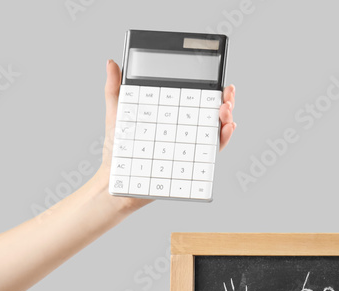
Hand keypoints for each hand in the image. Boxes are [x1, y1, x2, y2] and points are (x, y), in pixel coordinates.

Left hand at [94, 61, 237, 210]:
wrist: (115, 181)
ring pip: (214, 132)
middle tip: (227, 96)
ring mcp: (187, 149)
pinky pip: (210, 153)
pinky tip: (225, 129)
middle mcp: (182, 133)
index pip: (195, 102)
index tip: (219, 84)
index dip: (210, 92)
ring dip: (226, 119)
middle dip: (224, 103)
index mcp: (170, 119)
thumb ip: (115, 89)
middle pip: (210, 115)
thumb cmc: (116, 152)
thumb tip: (111, 63)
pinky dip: (221, 140)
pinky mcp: (190, 165)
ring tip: (226, 110)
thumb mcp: (116, 114)